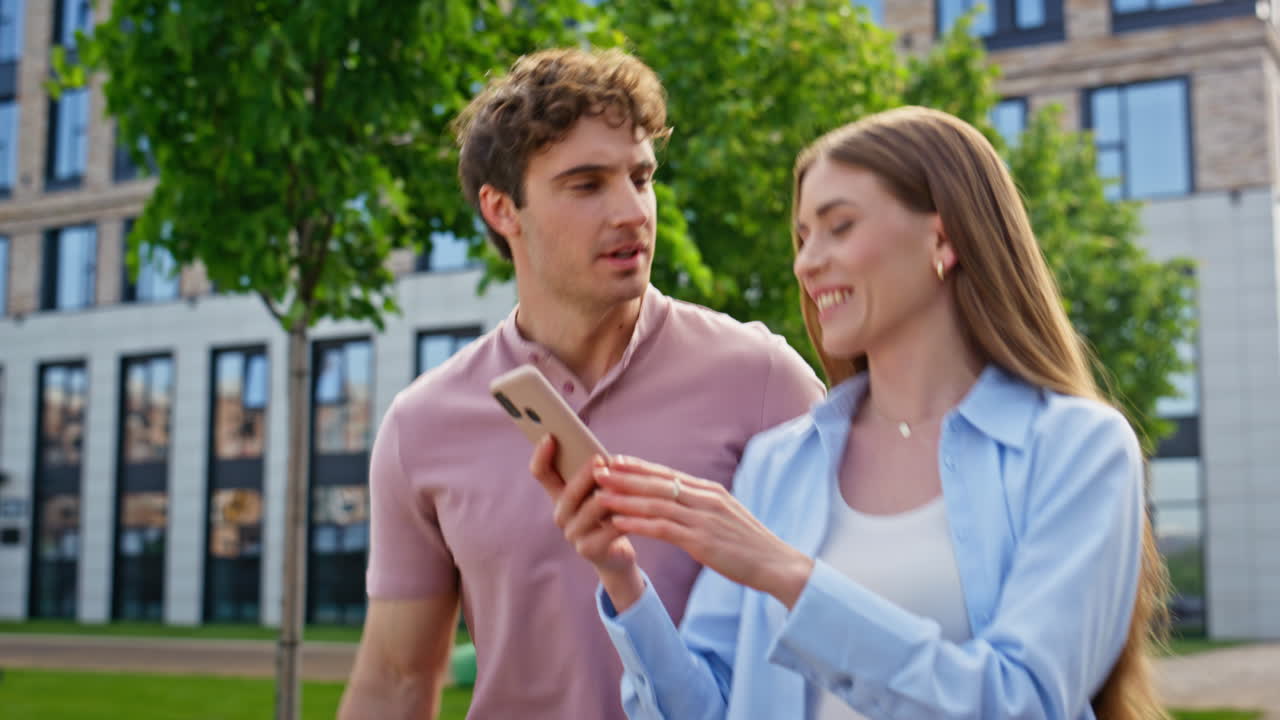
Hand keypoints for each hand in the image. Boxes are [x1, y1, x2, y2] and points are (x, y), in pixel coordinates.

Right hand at [529, 436, 645, 609]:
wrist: (616, 554)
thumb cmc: (610, 515)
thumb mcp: (601, 491)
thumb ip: (598, 474)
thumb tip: (606, 458)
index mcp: (560, 496)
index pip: (542, 473)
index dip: (542, 456)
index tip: (550, 436)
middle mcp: (561, 515)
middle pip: (568, 492)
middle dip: (585, 474)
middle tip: (600, 459)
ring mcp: (573, 534)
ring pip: (590, 510)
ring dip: (609, 495)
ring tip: (624, 482)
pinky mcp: (589, 550)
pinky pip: (608, 530)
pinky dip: (624, 517)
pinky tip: (638, 508)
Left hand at [596, 456, 814, 609]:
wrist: (776, 564)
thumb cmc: (749, 545)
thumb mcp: (725, 516)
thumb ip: (702, 506)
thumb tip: (679, 500)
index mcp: (710, 492)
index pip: (668, 474)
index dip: (639, 467)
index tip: (615, 460)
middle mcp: (705, 499)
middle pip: (658, 483)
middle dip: (625, 476)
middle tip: (597, 469)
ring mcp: (704, 519)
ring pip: (656, 503)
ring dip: (625, 498)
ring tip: (600, 494)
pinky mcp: (702, 541)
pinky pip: (663, 529)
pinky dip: (638, 523)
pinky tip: (619, 522)